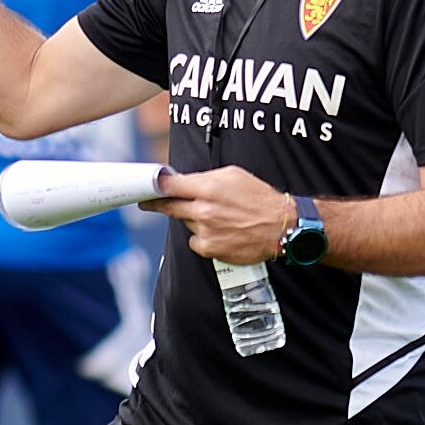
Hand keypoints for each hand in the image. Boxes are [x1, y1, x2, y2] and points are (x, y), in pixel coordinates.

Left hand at [145, 167, 292, 264]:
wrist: (280, 226)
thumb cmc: (259, 198)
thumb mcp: (233, 175)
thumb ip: (206, 178)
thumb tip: (184, 181)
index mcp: (208, 187)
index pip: (169, 186)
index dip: (153, 187)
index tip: (145, 188)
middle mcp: (203, 209)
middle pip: (168, 207)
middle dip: (158, 204)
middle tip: (148, 203)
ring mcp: (205, 230)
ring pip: (186, 222)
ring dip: (194, 219)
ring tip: (218, 217)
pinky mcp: (209, 248)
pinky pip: (195, 240)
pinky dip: (203, 237)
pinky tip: (220, 232)